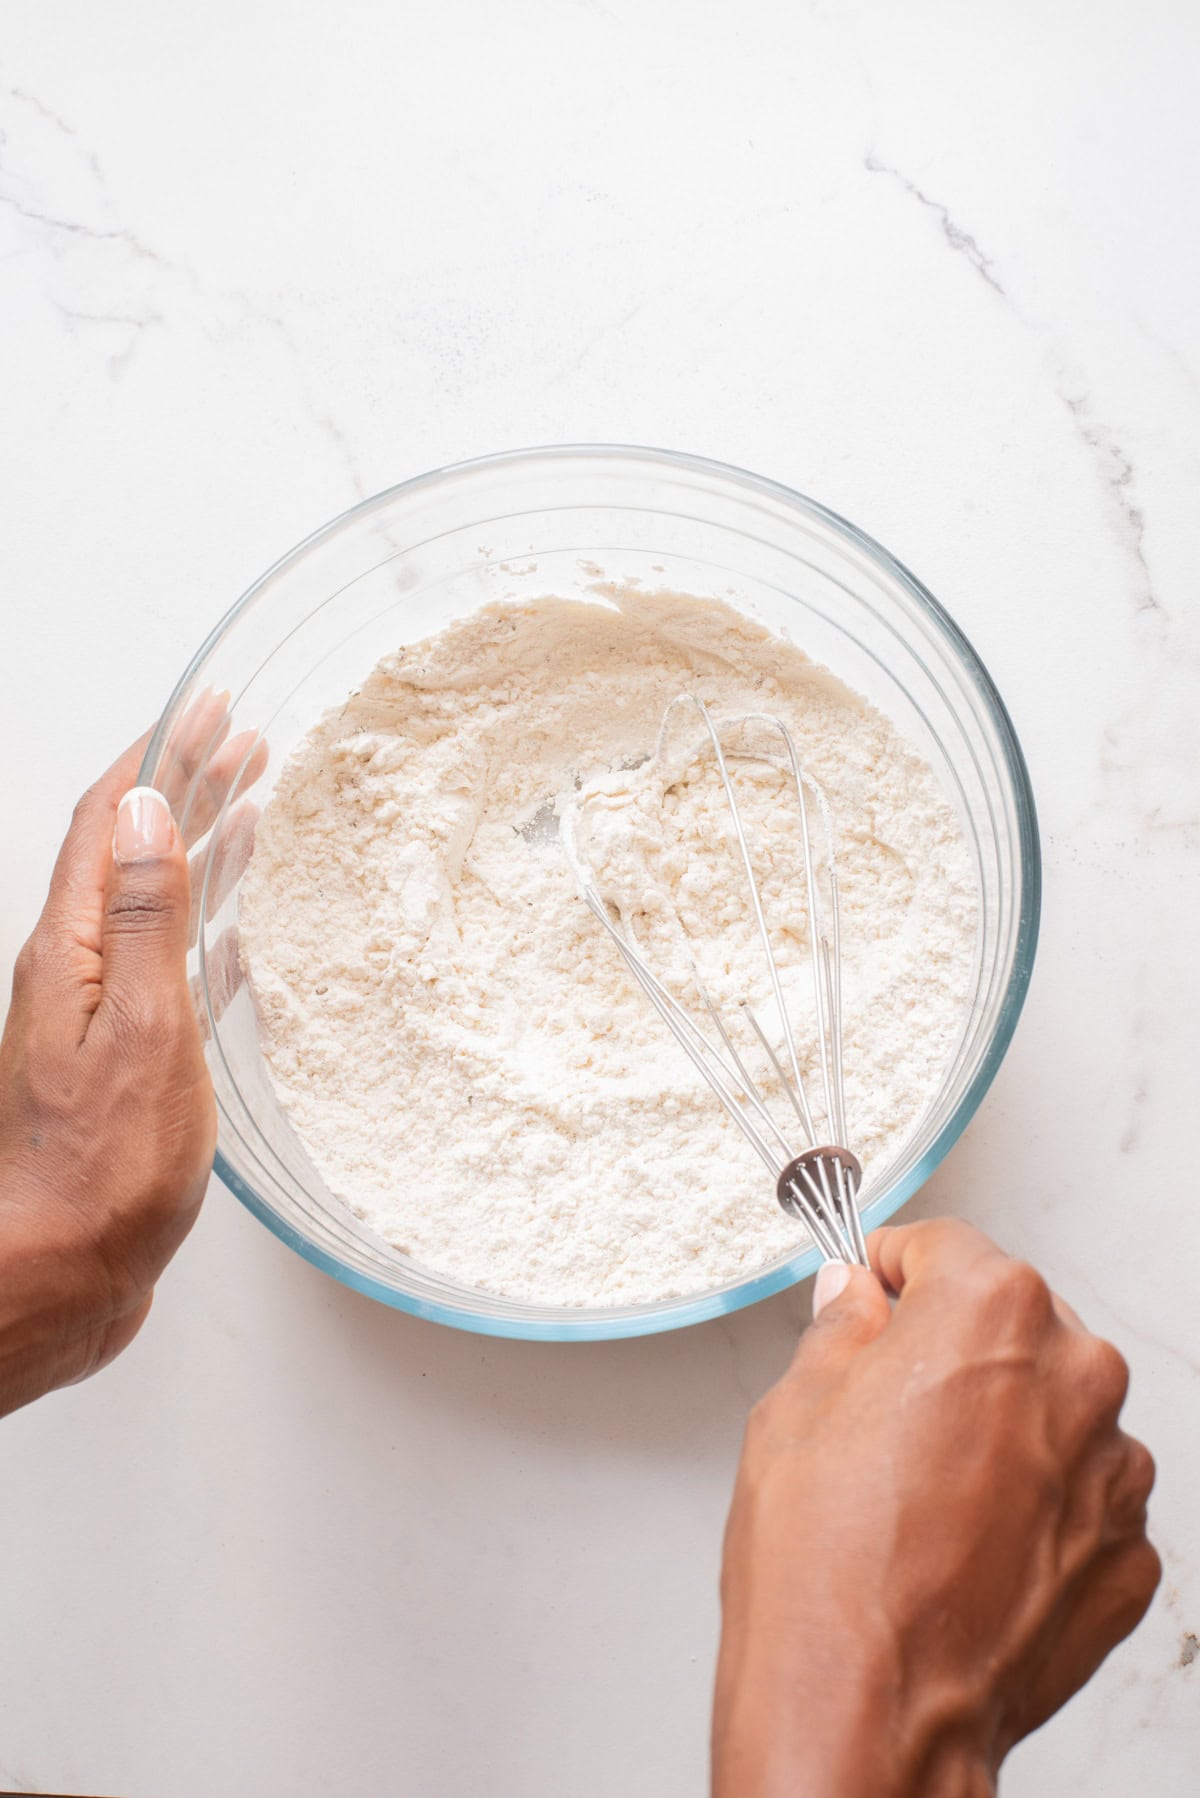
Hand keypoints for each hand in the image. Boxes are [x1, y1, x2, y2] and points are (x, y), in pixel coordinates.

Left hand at [0, 704, 263, 1415]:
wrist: (54, 1276)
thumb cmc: (96, 1173)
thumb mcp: (138, 1031)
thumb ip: (144, 919)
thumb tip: (148, 811)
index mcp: (72, 951)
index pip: (110, 820)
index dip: (158, 755)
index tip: (207, 708)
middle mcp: (75, 971)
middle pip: (129, 848)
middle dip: (184, 784)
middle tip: (243, 742)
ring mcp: (95, 1014)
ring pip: (149, 899)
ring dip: (195, 843)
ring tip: (247, 804)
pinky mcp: (120, 1057)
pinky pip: (164, 959)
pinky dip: (199, 919)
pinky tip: (229, 922)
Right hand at [713, 1220, 1159, 1796]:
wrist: (870, 1713)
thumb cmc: (826, 1570)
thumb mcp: (793, 1408)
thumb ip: (842, 1331)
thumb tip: (859, 1304)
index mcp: (991, 1311)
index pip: (946, 1245)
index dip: (894, 1267)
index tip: (874, 1291)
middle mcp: (1075, 1374)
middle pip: (1013, 1322)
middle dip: (954, 1348)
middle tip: (887, 1406)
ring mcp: (1114, 1470)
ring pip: (1053, 1410)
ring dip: (1003, 1428)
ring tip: (925, 1495)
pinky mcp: (1128, 1552)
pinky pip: (1080, 1497)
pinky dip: (1034, 1509)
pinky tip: (967, 1547)